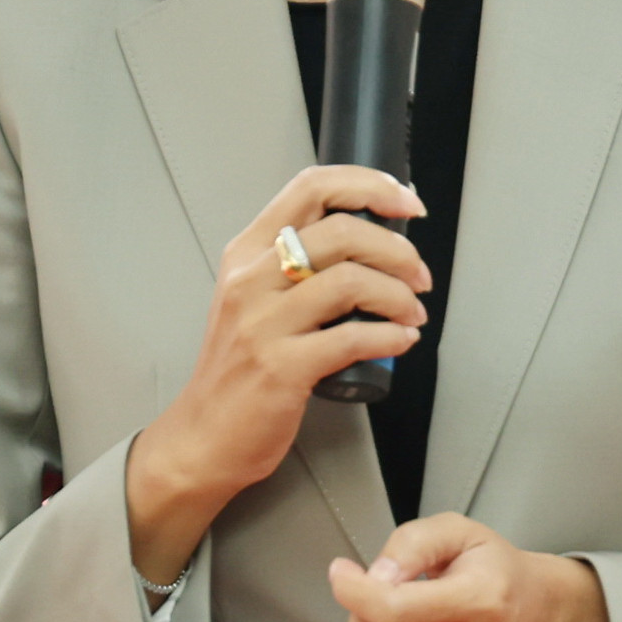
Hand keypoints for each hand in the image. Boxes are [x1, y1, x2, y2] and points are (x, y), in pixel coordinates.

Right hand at [126, 166, 428, 585]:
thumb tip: (372, 242)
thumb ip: (298, 265)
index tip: (406, 202)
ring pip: (351, 281)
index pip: (311, 186)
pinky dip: (390, 337)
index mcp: (247, 252)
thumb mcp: (254, 298)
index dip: (370, 185)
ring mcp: (263, 324)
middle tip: (418, 276)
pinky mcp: (281, 368)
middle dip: (399, 250)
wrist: (203, 436)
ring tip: (410, 313)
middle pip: (342, 231)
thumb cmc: (239, 369)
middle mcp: (251, 279)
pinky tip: (400, 340)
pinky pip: (352, 338)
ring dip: (398, 296)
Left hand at [331, 515, 612, 621]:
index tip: (343, 575)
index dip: (351, 590)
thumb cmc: (496, 573)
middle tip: (374, 600)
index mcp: (482, 600)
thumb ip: (412, 543)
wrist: (543, 618)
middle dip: (360, 614)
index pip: (391, 609)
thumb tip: (375, 577)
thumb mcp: (459, 532)